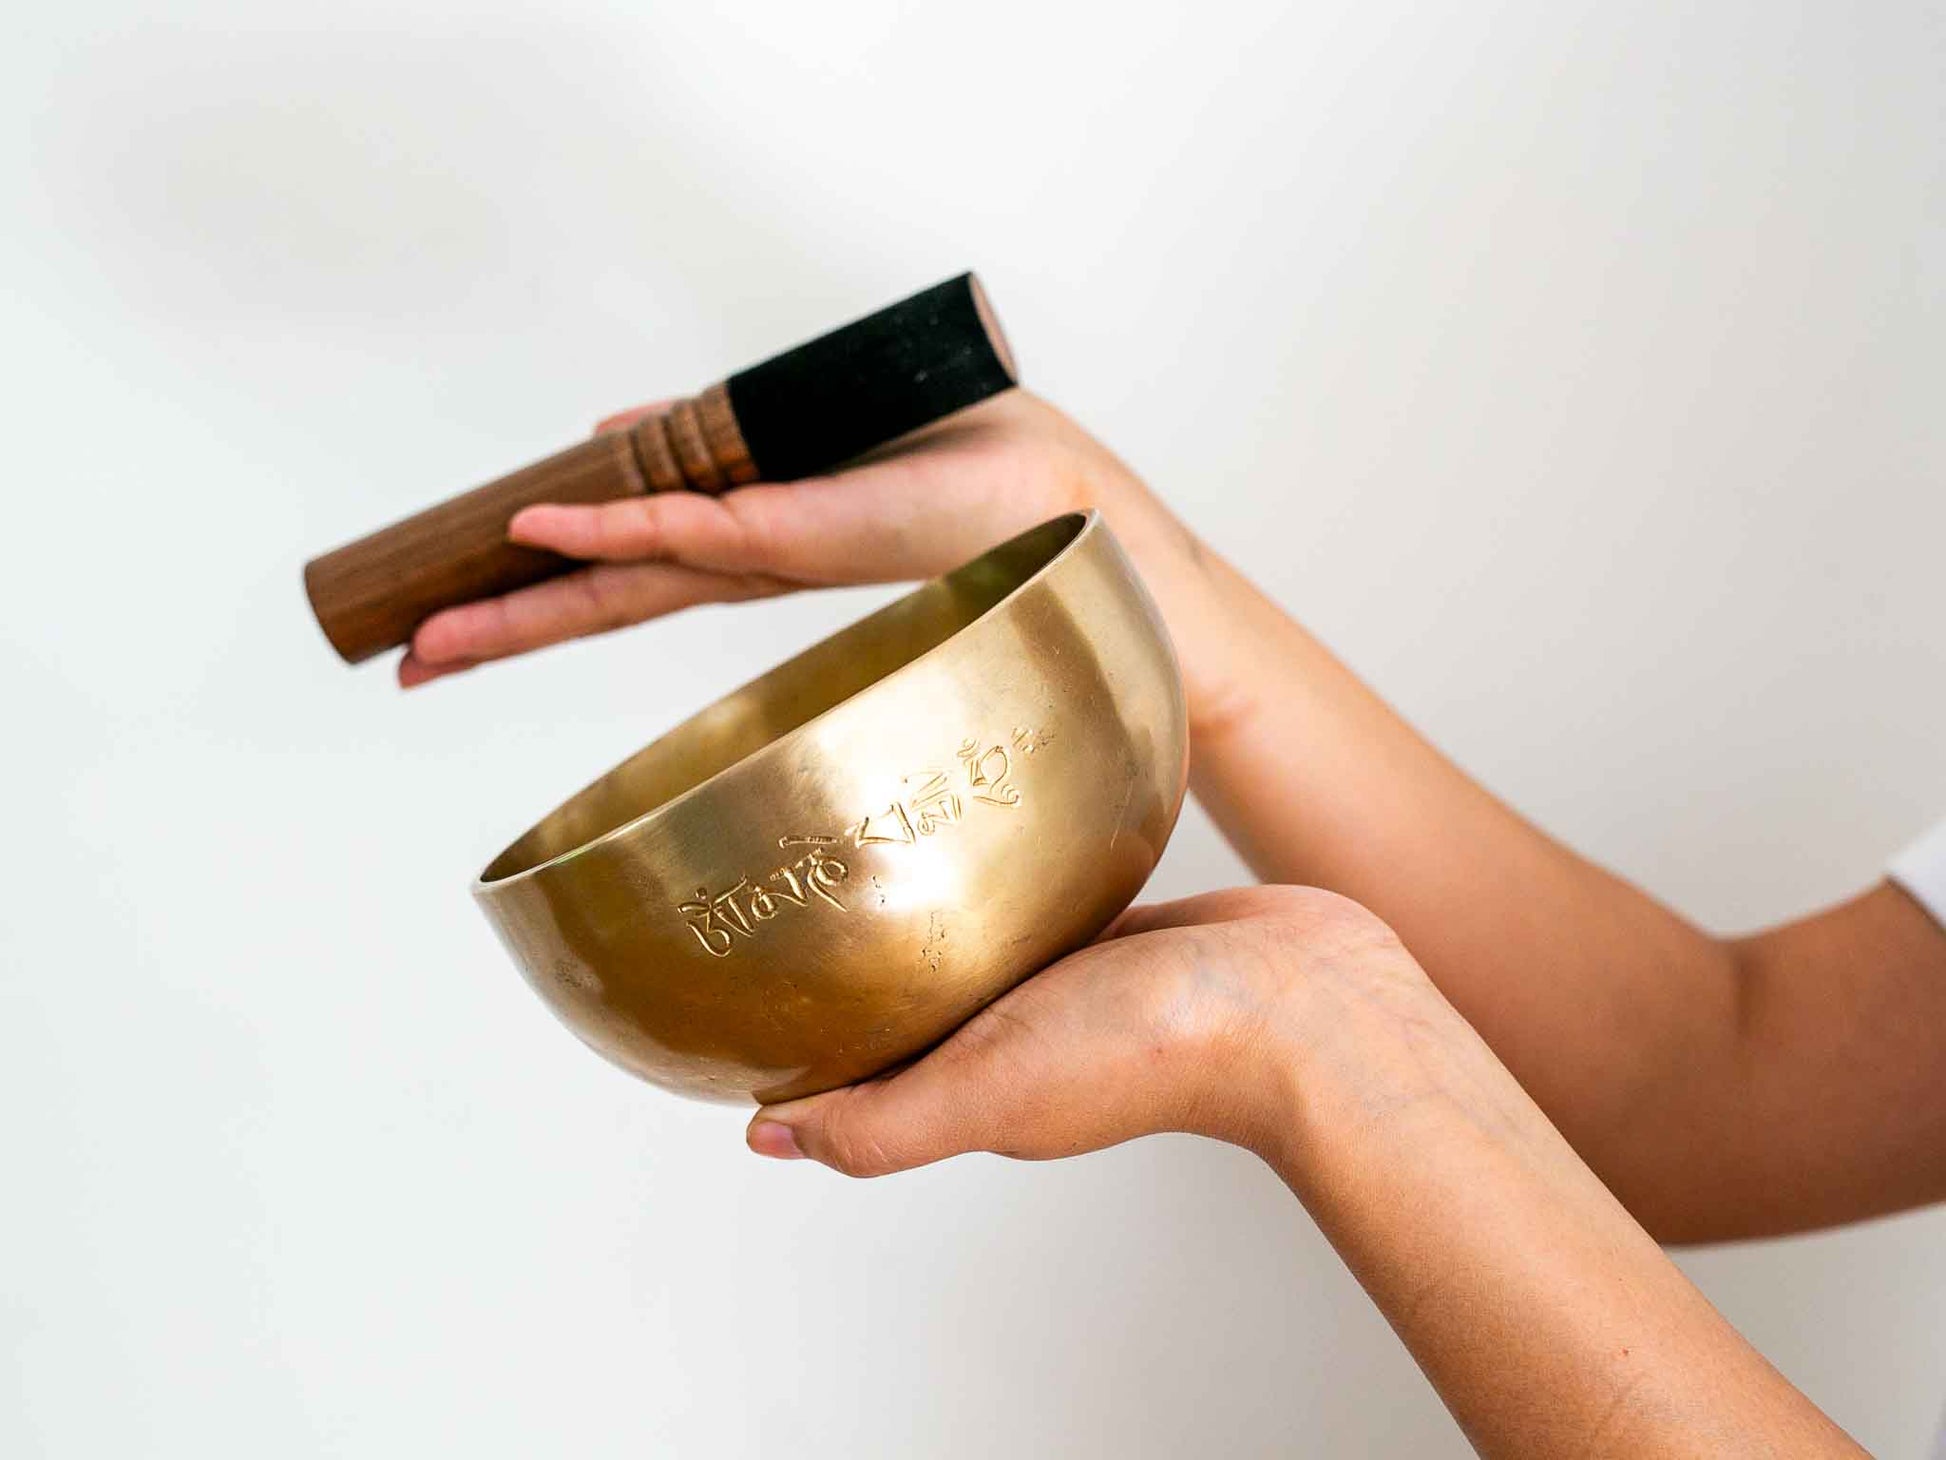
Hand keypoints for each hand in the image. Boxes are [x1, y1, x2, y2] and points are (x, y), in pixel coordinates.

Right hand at [399, 391, 1223, 705]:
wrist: (1111, 547)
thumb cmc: (1015, 502)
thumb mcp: (854, 450)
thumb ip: (744, 447)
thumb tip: (629, 419)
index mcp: (771, 540)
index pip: (638, 563)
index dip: (545, 585)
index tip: (462, 604)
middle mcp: (769, 557)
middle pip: (616, 589)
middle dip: (509, 624)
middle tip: (408, 661)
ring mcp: (793, 550)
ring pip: (641, 577)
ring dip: (535, 600)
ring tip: (434, 642)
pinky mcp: (834, 530)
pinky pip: (712, 525)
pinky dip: (625, 523)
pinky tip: (544, 528)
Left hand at [742, 885, 1425, 1174]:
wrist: (1304, 1003)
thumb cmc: (1154, 1050)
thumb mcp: (990, 1090)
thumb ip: (880, 1123)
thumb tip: (764, 1139)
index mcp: (969, 1081)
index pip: (858, 1059)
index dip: (797, 1027)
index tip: (740, 972)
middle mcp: (1010, 1033)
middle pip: (904, 996)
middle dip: (846, 955)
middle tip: (786, 875)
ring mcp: (1065, 979)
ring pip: (969, 940)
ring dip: (924, 904)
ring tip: (865, 832)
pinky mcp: (1112, 925)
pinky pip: (1038, 894)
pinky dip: (1001, 869)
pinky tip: (977, 819)